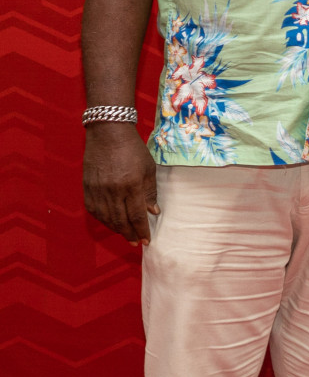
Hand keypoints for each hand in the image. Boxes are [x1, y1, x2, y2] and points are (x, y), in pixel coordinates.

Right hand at [83, 123, 158, 244]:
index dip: (142, 230)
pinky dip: (102, 219)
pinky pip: (94, 210)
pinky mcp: (87, 187)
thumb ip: (150, 192)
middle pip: (121, 220)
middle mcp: (113, 190)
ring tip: (125, 235)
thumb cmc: (133, 149)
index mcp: (131, 185)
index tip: (147, 241)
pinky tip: (110, 223)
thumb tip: (153, 212)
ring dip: (116, 229)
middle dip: (129, 234)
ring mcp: (98, 189)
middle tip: (136, 243)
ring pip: (106, 218)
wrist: (108, 133)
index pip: (137, 215)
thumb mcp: (148, 168)